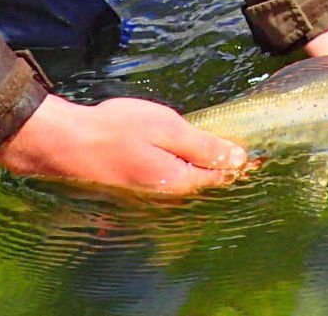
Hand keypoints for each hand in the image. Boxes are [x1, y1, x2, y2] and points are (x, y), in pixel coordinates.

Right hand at [0, 94, 246, 193]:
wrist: (66, 144)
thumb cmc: (116, 129)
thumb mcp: (165, 128)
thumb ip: (202, 146)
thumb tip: (239, 159)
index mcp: (180, 182)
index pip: (223, 178)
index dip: (243, 165)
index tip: (261, 154)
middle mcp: (168, 199)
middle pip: (206, 186)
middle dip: (224, 170)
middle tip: (243, 150)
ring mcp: (151, 198)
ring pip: (188, 187)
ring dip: (203, 171)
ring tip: (216, 150)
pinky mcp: (137, 192)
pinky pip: (169, 184)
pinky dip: (181, 171)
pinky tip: (179, 154)